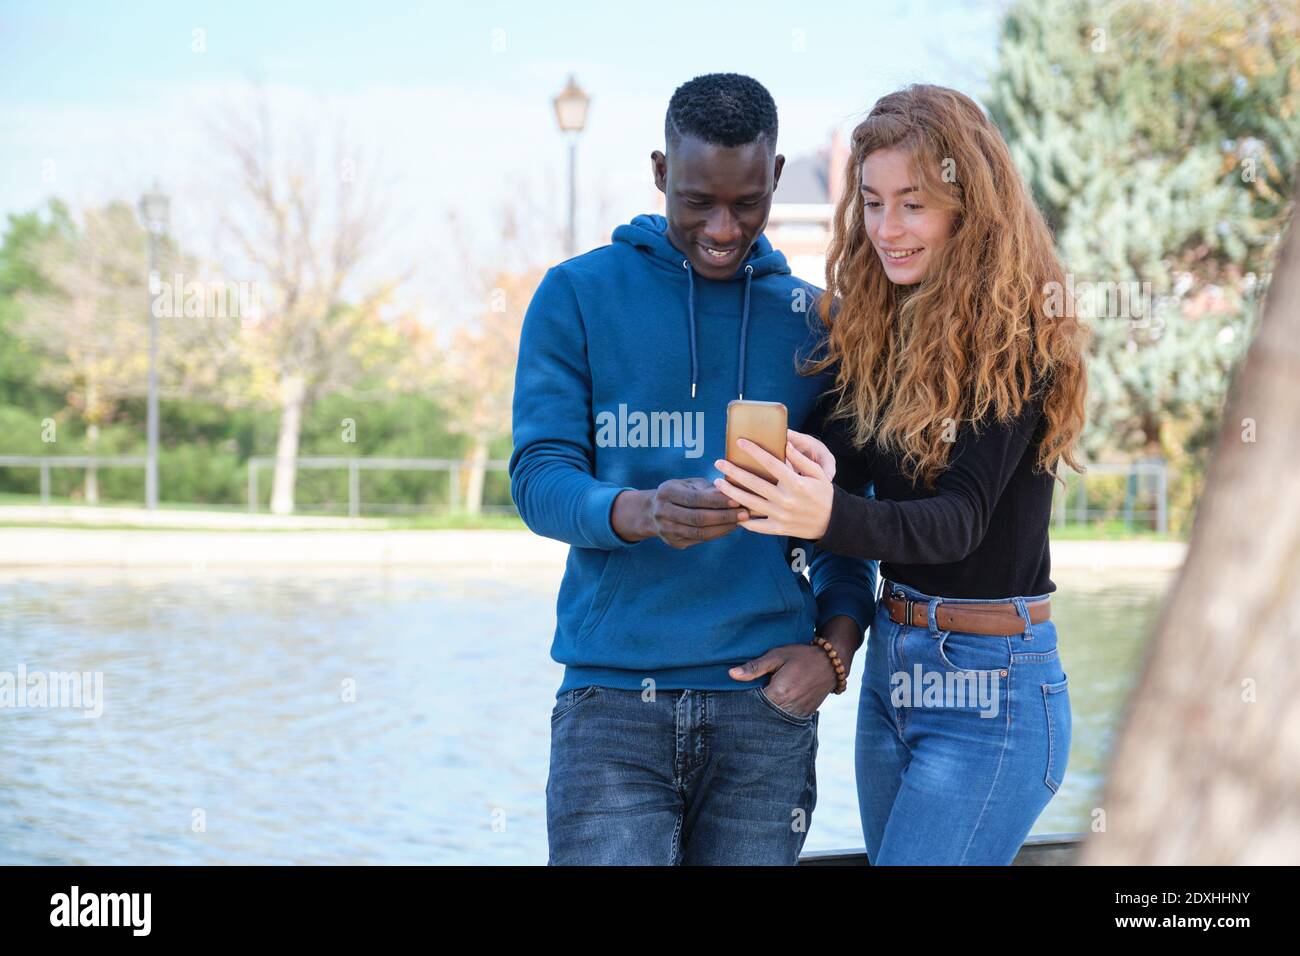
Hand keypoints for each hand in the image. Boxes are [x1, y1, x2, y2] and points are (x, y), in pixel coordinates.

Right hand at [613, 477, 749, 548]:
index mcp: (666, 492)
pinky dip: (717, 534)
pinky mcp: (674, 543)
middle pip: (698, 518)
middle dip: (724, 516)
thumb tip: (733, 492)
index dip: (717, 501)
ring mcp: (667, 530)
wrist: (652, 512)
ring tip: (740, 522)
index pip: (695, 498)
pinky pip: (700, 540)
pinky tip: (730, 528)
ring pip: (700, 533)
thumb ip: (709, 489)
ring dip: (724, 528)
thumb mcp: (690, 484)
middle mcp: (663, 512)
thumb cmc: (679, 492)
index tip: (737, 500)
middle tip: (745, 514)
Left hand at [712, 437, 833, 538]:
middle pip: (754, 483)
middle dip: (734, 471)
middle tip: (719, 463)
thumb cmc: (824, 495)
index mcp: (796, 484)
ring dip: (731, 492)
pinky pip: (756, 526)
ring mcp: (781, 516)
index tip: (740, 442)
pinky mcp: (778, 529)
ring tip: (718, 483)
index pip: (771, 463)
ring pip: (750, 503)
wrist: (832, 523)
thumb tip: (785, 443)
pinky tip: (733, 510)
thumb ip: (800, 460)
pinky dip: (743, 520)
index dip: (754, 451)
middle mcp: (786, 500)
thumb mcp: (818, 474)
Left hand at [729, 642, 838, 716]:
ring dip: (764, 716)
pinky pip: (786, 721)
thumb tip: (731, 674)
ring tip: (754, 710)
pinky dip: (777, 717)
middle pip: (762, 716)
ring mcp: (797, 713)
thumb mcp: (776, 656)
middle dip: (752, 712)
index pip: (752, 706)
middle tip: (741, 709)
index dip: (742, 704)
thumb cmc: (801, 656)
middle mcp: (788, 707)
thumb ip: (754, 667)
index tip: (734, 701)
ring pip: (774, 721)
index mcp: (778, 693)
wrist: (830, 663)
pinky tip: (771, 710)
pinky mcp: (804, 715)